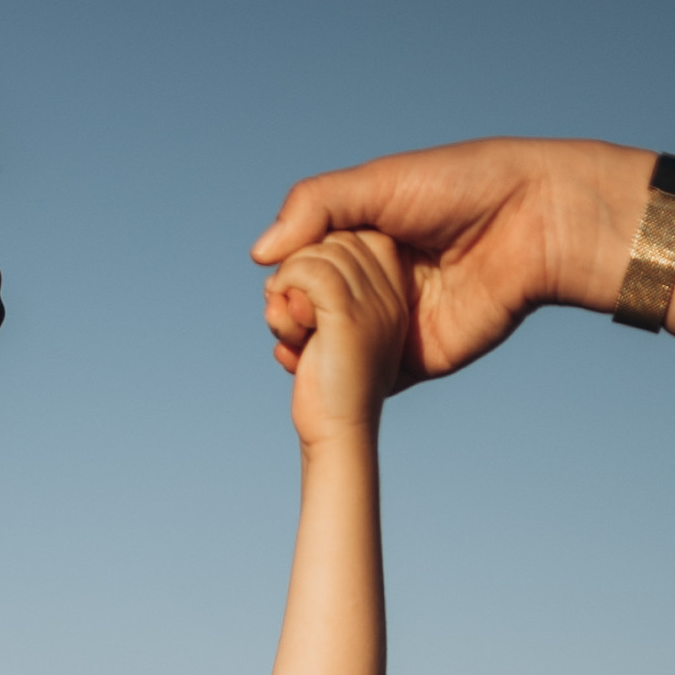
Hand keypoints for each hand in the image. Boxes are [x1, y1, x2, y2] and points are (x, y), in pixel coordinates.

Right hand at [255, 138, 640, 387]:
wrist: (533, 224)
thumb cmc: (463, 187)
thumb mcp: (380, 182)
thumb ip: (317, 206)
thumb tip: (259, 254)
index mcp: (367, 237)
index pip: (307, 264)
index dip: (286, 277)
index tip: (275, 285)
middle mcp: (376, 283)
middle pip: (314, 310)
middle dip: (290, 315)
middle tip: (281, 315)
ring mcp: (393, 325)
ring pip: (334, 349)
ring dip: (304, 352)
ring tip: (288, 345)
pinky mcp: (415, 361)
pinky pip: (368, 382)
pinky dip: (337, 385)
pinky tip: (311, 376)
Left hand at [268, 230, 412, 448]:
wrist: (338, 436)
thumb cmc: (329, 390)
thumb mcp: (329, 333)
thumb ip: (321, 296)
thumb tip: (285, 261)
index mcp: (394, 296)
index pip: (358, 238)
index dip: (321, 254)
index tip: (300, 295)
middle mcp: (390, 295)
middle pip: (338, 239)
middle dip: (301, 267)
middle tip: (286, 311)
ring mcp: (373, 304)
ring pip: (321, 252)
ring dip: (288, 282)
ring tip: (283, 323)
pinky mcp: (348, 316)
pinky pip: (310, 271)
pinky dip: (285, 287)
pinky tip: (280, 321)